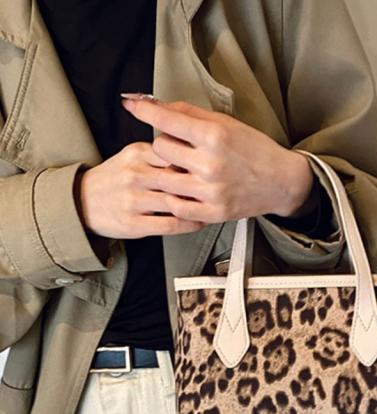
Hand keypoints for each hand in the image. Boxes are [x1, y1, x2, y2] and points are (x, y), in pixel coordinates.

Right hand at [77, 142, 206, 238]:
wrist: (81, 202)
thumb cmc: (114, 179)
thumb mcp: (131, 156)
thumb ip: (159, 153)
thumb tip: (192, 150)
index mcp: (136, 153)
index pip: (173, 152)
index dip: (196, 160)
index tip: (212, 165)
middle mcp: (134, 175)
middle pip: (177, 176)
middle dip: (200, 182)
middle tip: (219, 186)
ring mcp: (133, 200)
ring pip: (176, 201)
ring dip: (198, 205)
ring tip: (213, 204)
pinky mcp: (134, 223)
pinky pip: (171, 224)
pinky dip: (190, 223)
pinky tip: (200, 221)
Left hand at [120, 96, 314, 221]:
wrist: (281, 182)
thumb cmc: (255, 150)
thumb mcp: (227, 123)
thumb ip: (191, 114)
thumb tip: (157, 105)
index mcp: (215, 136)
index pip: (167, 120)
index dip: (145, 110)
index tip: (132, 104)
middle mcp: (210, 164)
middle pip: (160, 148)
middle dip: (164, 144)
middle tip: (178, 147)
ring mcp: (211, 191)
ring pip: (163, 179)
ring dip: (166, 171)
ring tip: (182, 169)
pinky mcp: (213, 213)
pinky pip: (176, 206)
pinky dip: (175, 197)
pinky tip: (185, 190)